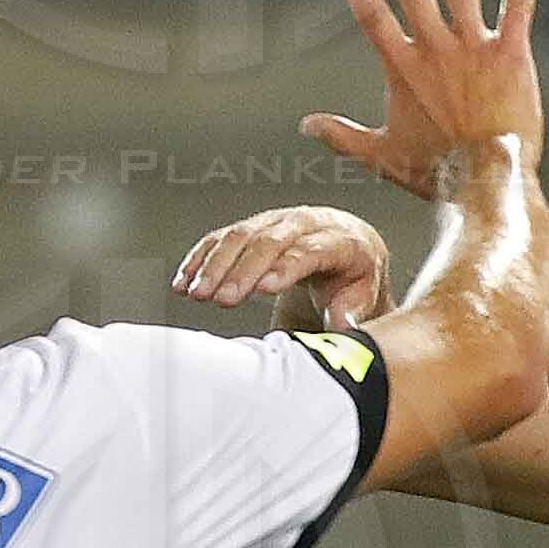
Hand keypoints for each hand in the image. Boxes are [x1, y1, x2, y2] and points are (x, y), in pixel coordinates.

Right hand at [172, 202, 394, 324]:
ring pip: (241, 236)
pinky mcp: (254, 227)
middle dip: (242, 270)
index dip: (286, 267)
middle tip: (222, 298)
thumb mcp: (364, 298)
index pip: (310, 251)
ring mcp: (277, 222)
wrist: (349, 254)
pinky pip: (222, 238)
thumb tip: (345, 325)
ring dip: (215, 264)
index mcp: (341, 239)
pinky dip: (200, 259)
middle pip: (269, 241)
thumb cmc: (356, 279)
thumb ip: (353, 313)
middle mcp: (308, 223)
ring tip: (197, 292)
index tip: (264, 287)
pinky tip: (185, 281)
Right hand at [296, 0, 543, 200]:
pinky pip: (517, 10)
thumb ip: (343, 136)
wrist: (485, 183)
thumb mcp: (382, 156)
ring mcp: (473, 50)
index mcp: (403, 69)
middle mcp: (435, 50)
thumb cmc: (434, 173)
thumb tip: (305, 126)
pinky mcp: (510, 56)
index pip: (372, 16)